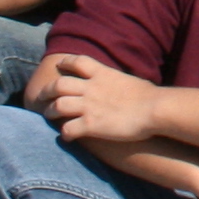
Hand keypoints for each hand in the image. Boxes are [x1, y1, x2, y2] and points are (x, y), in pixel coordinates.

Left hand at [45, 51, 162, 144]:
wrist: (155, 109)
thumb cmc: (150, 96)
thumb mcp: (129, 81)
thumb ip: (117, 81)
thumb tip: (118, 84)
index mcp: (102, 74)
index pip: (77, 61)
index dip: (66, 62)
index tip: (59, 66)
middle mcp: (91, 88)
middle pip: (59, 84)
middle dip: (47, 90)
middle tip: (43, 96)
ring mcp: (89, 106)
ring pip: (58, 105)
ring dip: (50, 111)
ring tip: (48, 115)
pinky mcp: (91, 125)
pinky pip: (68, 129)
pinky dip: (64, 133)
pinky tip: (66, 136)